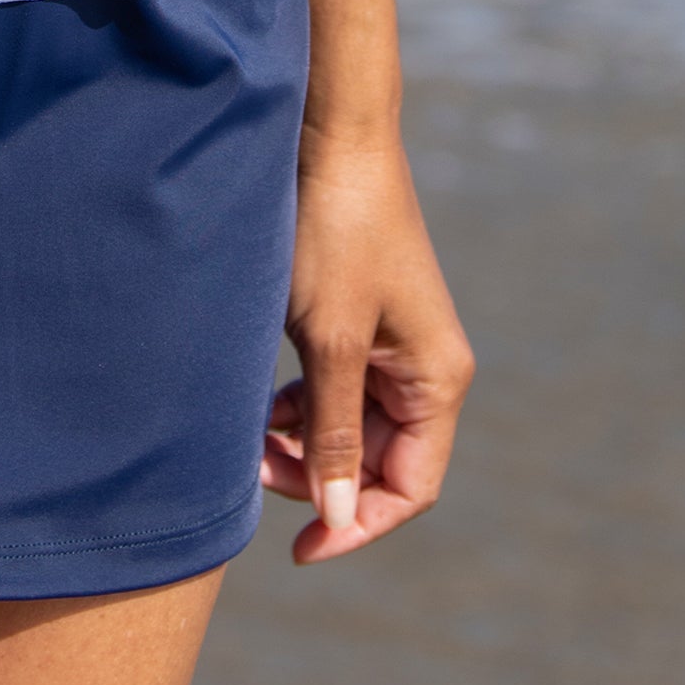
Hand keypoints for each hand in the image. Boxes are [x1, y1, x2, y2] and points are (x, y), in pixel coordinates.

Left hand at [262, 133, 473, 565]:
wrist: (331, 137)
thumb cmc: (337, 232)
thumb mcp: (331, 339)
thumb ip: (331, 431)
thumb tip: (335, 514)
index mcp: (437, 381)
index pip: (409, 488)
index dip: (356, 524)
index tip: (297, 548)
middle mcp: (424, 370)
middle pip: (375, 462)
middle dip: (316, 477)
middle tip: (252, 466)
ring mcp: (392, 346)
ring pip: (347, 428)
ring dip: (300, 443)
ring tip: (247, 434)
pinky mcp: (360, 323)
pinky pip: (333, 391)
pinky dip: (296, 406)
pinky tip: (257, 402)